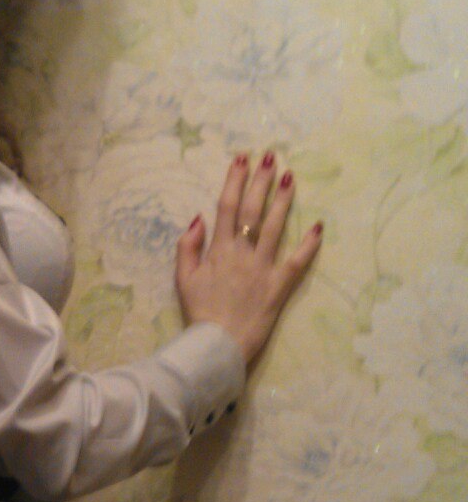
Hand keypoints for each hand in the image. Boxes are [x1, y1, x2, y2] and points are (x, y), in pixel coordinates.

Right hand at [175, 152, 321, 367]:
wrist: (217, 345)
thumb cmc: (199, 313)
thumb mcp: (182, 279)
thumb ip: (188, 246)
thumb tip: (199, 217)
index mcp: (219, 249)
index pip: (227, 206)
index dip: (234, 180)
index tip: (242, 159)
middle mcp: (243, 252)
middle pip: (253, 210)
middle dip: (261, 181)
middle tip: (271, 157)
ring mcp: (263, 268)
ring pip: (276, 227)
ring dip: (283, 201)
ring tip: (291, 177)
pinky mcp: (280, 286)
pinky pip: (298, 262)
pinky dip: (309, 244)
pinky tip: (319, 225)